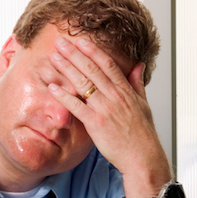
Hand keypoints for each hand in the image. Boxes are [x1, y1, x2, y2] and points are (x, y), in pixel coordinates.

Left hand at [48, 37, 171, 197]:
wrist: (143, 157)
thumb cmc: (143, 134)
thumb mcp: (144, 104)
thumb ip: (137, 83)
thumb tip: (138, 65)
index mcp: (126, 91)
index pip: (108, 64)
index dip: (93, 50)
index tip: (81, 40)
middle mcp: (115, 97)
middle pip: (92, 69)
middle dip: (75, 54)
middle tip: (61, 42)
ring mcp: (105, 109)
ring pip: (83, 84)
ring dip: (67, 69)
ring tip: (54, 58)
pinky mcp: (96, 124)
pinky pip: (76, 107)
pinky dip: (64, 96)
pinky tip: (52, 88)